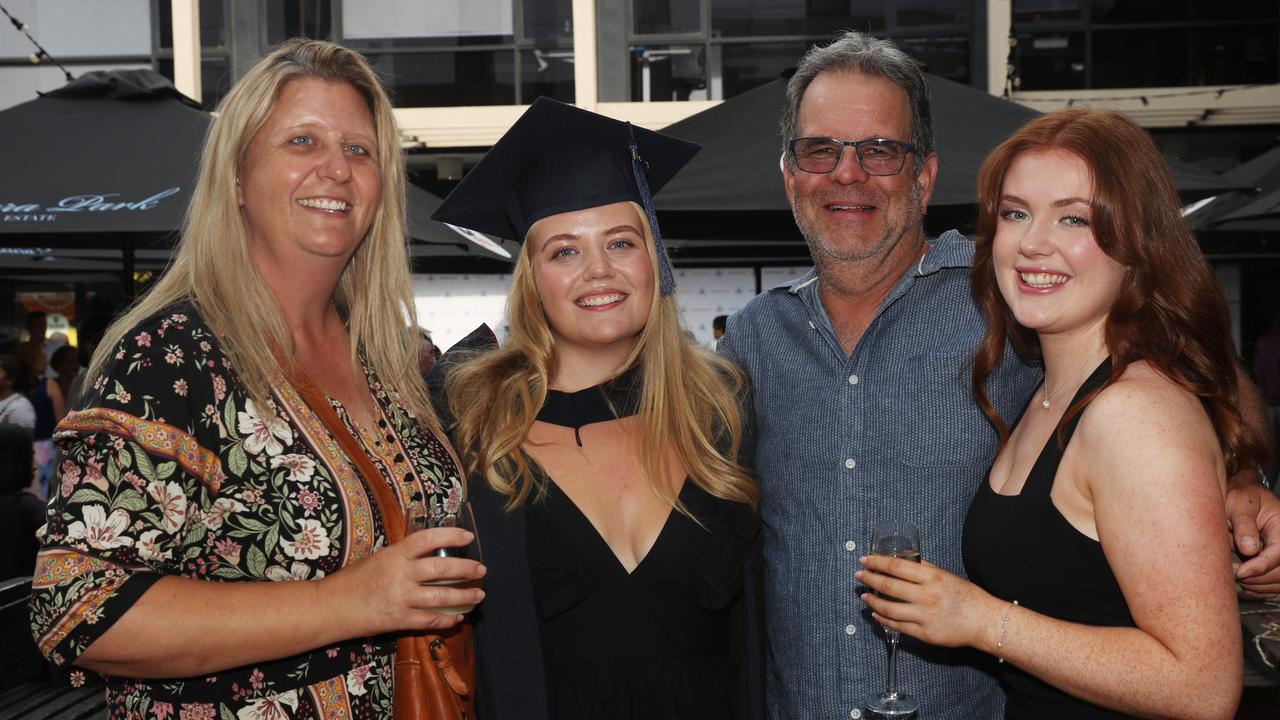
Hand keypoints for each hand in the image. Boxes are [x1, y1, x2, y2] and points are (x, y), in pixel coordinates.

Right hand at [322, 527, 485, 636]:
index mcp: (394, 554)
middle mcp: (400, 574)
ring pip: (443, 597)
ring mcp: (400, 598)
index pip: (428, 539)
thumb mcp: (377, 559)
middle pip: (443, 569)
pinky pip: (430, 620)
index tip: (468, 537)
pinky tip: (458, 618)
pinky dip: (447, 620)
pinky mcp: (398, 619)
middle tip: (481, 570)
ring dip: (465, 596)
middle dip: (467, 569)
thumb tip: (428, 553)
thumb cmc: (352, 581)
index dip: (451, 536)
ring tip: (478, 595)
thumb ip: (402, 557)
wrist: (330, 607)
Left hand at [856, 556, 1001, 649]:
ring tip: (864, 596)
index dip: (876, 563)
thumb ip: (924, 569)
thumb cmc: (966, 596)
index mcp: (931, 577)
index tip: (865, 560)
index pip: (896, 567)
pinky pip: (898, 626)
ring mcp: (924, 616)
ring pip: (889, 609)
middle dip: (870, 579)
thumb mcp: (946, 575)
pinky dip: (883, 619)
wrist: (984, 621)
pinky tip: (876, 614)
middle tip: (859, 576)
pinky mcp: (925, 634)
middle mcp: (926, 596)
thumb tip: (903, 560)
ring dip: (873, 601)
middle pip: (889, 586)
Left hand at [1226, 479, 1279, 598]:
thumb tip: (1249, 549)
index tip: (1239, 572)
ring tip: (1233, 574)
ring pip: (1278, 582)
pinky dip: (1258, 589)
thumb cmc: (1240, 497)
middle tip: (1231, 574)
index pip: (1279, 554)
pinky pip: (1273, 586)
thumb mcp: (1239, 503)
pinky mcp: (1276, 565)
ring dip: (1256, 585)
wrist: (1242, 498)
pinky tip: (1242, 582)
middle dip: (1256, 577)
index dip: (1260, 566)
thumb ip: (1244, 524)